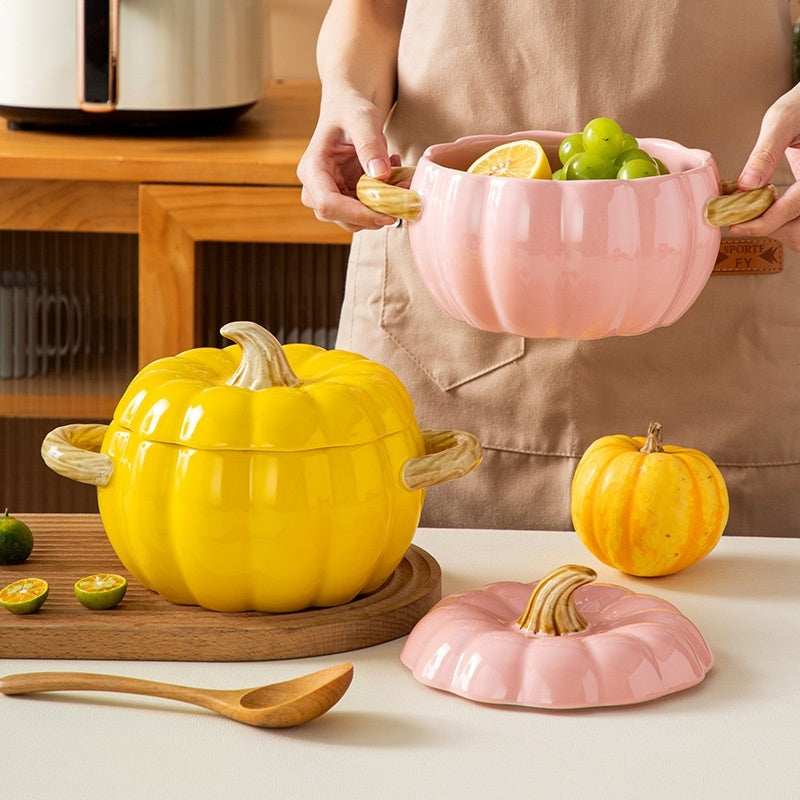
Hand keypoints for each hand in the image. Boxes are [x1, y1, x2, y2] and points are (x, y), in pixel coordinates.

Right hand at [297, 92, 399, 232]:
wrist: (350, 110)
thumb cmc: (350, 108)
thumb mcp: (362, 118)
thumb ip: (370, 144)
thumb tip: (380, 175)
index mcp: (312, 169)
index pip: (327, 204)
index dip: (357, 214)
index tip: (387, 214)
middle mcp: (315, 189)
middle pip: (342, 219)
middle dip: (375, 213)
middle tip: (404, 194)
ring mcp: (331, 197)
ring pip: (357, 221)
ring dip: (383, 209)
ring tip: (399, 178)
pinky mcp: (346, 200)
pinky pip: (367, 212)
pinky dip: (385, 202)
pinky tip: (393, 177)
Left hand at [730, 82, 799, 250]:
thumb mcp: (783, 119)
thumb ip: (765, 152)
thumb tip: (745, 185)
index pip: (794, 208)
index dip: (762, 222)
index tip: (734, 225)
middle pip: (799, 229)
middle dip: (769, 227)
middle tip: (737, 217)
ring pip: (799, 231)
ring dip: (774, 227)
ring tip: (747, 209)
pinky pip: (797, 221)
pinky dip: (779, 221)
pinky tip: (761, 206)